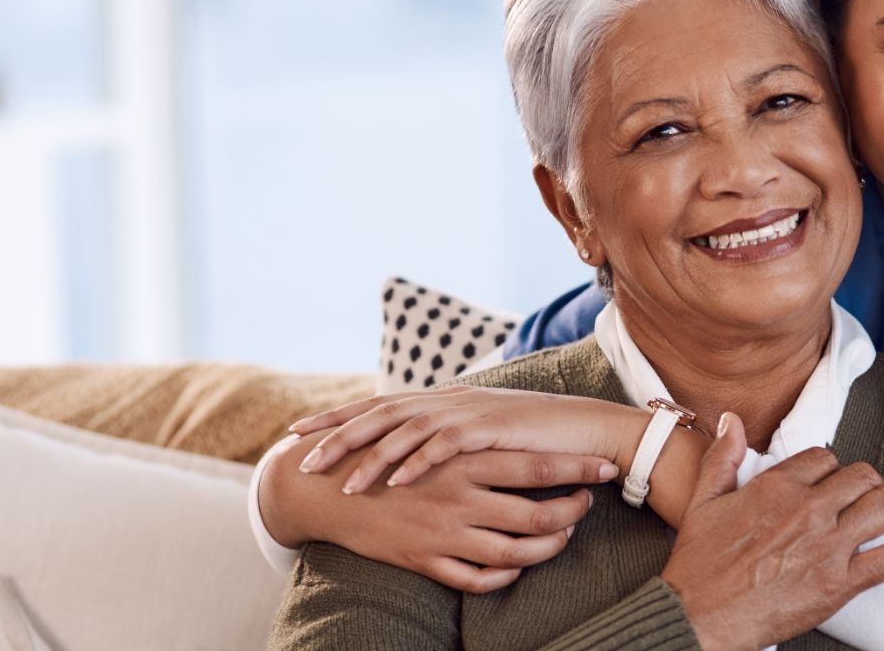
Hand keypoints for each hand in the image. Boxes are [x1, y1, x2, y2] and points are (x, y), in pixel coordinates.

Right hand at [260, 427, 616, 592]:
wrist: (329, 487)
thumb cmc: (390, 453)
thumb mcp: (431, 430)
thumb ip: (473, 426)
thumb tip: (513, 414)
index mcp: (465, 458)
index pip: (537, 464)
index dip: (579, 469)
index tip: (607, 468)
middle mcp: (460, 496)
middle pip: (536, 512)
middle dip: (572, 512)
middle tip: (587, 506)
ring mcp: (443, 532)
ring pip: (516, 552)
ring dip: (548, 546)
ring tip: (562, 535)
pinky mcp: (425, 560)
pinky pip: (477, 579)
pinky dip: (506, 575)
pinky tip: (518, 565)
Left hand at [291, 386, 635, 494]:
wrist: (583, 429)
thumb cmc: (534, 438)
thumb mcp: (482, 435)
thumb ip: (448, 435)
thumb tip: (415, 449)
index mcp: (442, 399)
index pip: (379, 405)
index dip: (338, 417)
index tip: (300, 432)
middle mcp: (448, 399)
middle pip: (380, 412)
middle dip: (337, 435)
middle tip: (302, 457)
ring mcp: (467, 411)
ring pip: (405, 430)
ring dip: (371, 457)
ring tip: (342, 483)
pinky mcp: (488, 429)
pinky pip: (443, 446)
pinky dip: (416, 463)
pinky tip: (394, 483)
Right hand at [661, 413, 883, 650]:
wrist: (699, 615)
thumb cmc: (698, 563)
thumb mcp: (703, 501)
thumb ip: (722, 457)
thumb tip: (732, 420)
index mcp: (777, 485)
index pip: (824, 458)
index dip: (833, 467)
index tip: (836, 479)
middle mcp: (809, 508)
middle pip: (860, 477)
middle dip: (874, 482)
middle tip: (882, 494)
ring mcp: (828, 544)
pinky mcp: (841, 581)